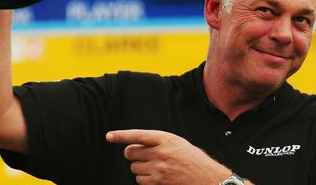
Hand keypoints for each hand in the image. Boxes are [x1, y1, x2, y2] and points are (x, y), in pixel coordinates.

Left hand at [106, 129, 231, 184]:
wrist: (206, 177)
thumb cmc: (193, 160)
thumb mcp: (178, 143)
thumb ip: (159, 142)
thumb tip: (139, 145)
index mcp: (166, 139)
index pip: (138, 135)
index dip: (121, 135)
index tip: (110, 136)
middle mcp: (160, 153)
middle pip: (131, 153)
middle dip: (133, 154)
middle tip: (142, 156)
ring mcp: (158, 169)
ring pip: (134, 168)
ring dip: (141, 168)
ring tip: (156, 167)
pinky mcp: (157, 182)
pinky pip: (140, 180)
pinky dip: (145, 179)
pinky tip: (158, 177)